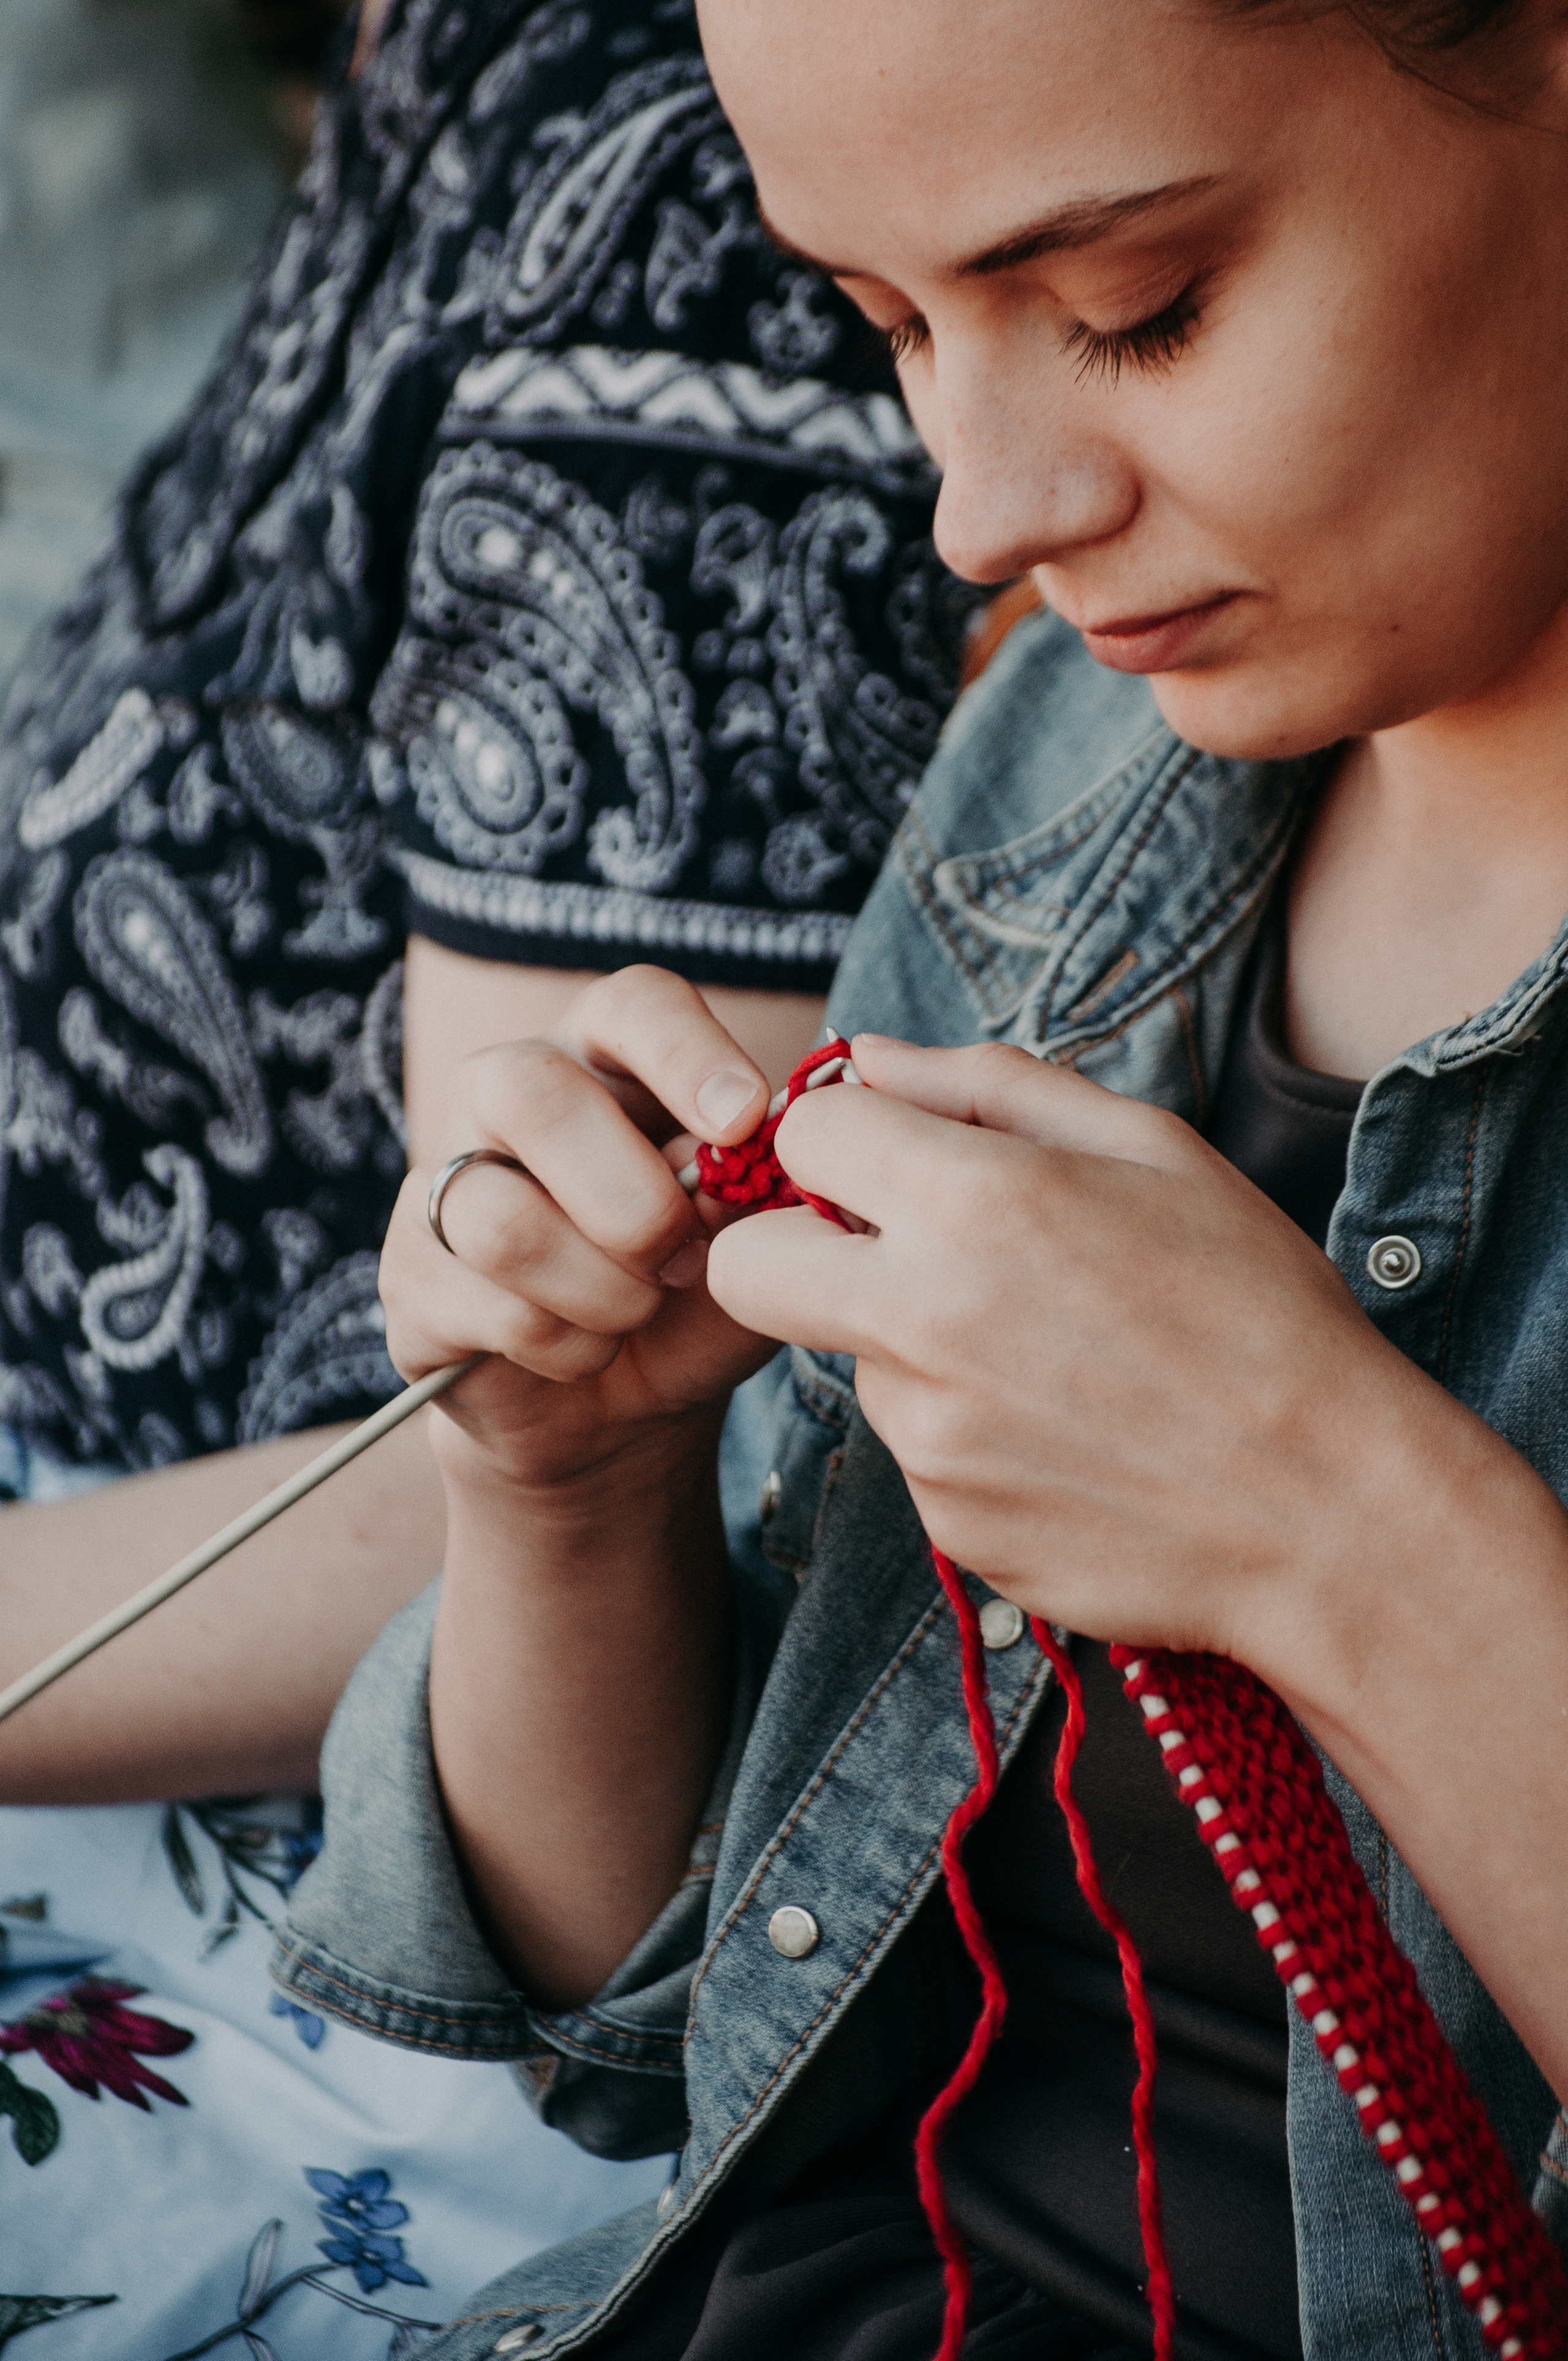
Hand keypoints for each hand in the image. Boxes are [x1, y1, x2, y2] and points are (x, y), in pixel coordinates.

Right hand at [380, 967, 782, 1499]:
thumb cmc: (689, 1294)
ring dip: (607, 1294)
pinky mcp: (409, 1275)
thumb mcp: (749, 1248)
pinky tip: (587, 1351)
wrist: (615, 1405)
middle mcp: (506, 1092)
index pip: (632, 1004)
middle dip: (633, 1201)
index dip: (687, 1052)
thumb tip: (735, 1172)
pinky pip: (492, 1310)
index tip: (744, 1121)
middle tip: (683, 1258)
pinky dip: (570, 1349)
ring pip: (506, 1223)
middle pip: (532, 1093)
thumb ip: (757, 1201)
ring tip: (638, 1313)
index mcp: (607, 1056)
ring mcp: (441, 1180)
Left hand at [705, 1034, 1472, 1674]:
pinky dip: (971, 1435)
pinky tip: (1071, 1435)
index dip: (841, 1139)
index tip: (887, 1161)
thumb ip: (989, 1085)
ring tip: (1058, 1361)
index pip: (802, 1135)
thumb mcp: (1151, 1149)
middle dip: (790, 1250)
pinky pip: (919, 1452)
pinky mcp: (947, 1522)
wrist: (1329, 1509)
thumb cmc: (1258, 1309)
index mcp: (975, 1202)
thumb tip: (872, 1058)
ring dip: (919, 1348)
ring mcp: (928, 1436)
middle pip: (746, 1268)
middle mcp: (924, 1321)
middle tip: (887, 1256)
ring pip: (855, 1363)